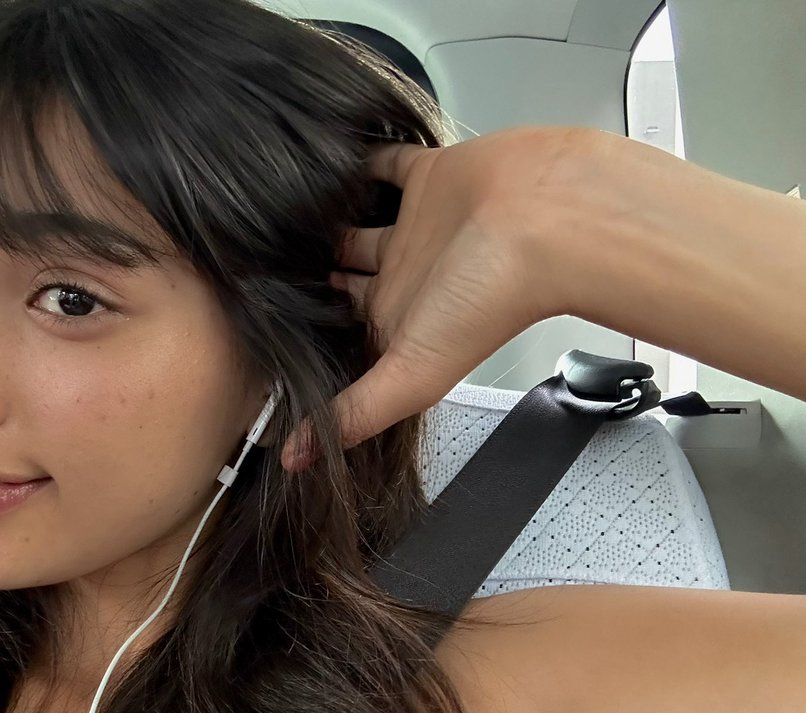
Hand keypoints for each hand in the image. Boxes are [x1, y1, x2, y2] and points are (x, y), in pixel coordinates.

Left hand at [281, 127, 614, 471]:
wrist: (548, 223)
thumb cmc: (490, 299)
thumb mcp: (410, 374)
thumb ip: (353, 414)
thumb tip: (296, 464)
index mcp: (396, 320)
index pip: (341, 326)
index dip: (304, 324)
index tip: (256, 317)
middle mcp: (404, 275)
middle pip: (345, 274)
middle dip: (310, 268)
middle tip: (257, 256)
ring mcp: (417, 226)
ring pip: (359, 221)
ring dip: (327, 216)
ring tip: (273, 208)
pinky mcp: (429, 177)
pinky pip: (384, 166)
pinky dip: (357, 161)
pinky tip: (319, 156)